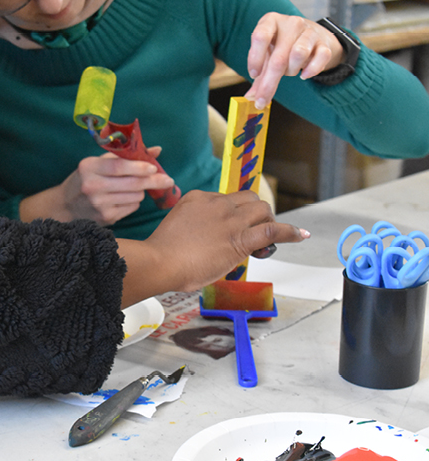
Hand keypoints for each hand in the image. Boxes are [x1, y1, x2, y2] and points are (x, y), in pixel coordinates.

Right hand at [19, 148, 174, 225]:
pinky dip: (133, 202)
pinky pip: (131, 208)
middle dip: (153, 181)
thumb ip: (125, 155)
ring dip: (140, 192)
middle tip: (168, 180)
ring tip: (133, 188)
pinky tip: (124, 199)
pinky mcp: (105, 218)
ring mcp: (98, 204)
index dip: (140, 167)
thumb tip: (156, 150)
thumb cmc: (85, 179)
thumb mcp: (98, 163)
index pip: (120, 166)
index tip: (154, 167)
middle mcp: (92, 186)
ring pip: (135, 197)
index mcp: (89, 167)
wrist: (65, 206)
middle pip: (132, 184)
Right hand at [117, 190, 308, 306]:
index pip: (225, 199)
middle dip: (255, 213)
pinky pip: (273, 231)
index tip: (231, 227)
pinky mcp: (240, 238)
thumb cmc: (161, 255)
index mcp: (197, 198)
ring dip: (268, 222)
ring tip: (269, 237)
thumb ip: (191, 229)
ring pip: (262, 210)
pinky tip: (300, 236)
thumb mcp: (175, 229)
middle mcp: (217, 203)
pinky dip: (290, 232)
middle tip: (254, 230)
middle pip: (248, 198)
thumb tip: (200, 244)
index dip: (233, 213)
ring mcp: (230, 219)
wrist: (160, 262)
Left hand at [245, 12, 344, 109]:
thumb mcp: (267, 55)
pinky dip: (311, 70)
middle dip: (269, 83)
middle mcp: (291, 23)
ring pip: (299, 55)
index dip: (255, 58)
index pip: (260, 36)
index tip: (253, 75)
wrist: (311, 36)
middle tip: (261, 101)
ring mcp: (309, 32)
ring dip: (291, 71)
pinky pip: (320, 58)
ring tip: (289, 71)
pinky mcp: (324, 43)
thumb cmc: (282, 46)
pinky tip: (305, 74)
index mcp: (271, 21)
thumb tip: (250, 97)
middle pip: (278, 57)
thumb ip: (258, 76)